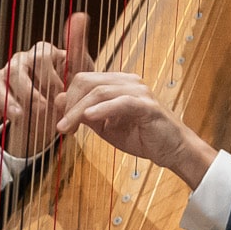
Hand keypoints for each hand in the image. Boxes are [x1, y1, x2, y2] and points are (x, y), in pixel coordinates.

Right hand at [0, 11, 87, 160]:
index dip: (49, 76)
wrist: (56, 113)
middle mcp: (19, 61)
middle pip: (15, 70)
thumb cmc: (69, 87)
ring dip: (6, 100)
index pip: (40, 56)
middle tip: (41, 108)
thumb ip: (77, 45)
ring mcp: (2, 75)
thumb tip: (80, 15)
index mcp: (40, 53)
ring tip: (20, 117)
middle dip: (27, 90)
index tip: (60, 93)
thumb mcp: (79, 70)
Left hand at [47, 18, 212, 187]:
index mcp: (118, 84)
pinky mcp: (147, 106)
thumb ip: (85, 113)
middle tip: (63, 127)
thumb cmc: (141, 137)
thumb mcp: (105, 126)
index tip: (60, 120)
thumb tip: (59, 100)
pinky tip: (90, 118)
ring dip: (79, 111)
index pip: (84, 79)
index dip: (67, 97)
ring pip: (99, 92)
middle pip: (87, 82)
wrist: (172, 150)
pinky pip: (121, 102)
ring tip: (69, 129)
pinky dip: (103, 109)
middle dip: (70, 104)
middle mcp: (128, 82)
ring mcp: (139, 92)